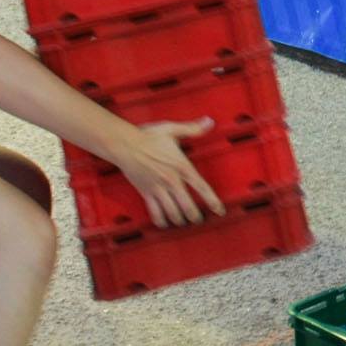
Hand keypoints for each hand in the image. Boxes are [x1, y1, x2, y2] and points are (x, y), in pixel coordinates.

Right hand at [112, 119, 226, 227]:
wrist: (125, 145)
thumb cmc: (149, 136)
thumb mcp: (173, 129)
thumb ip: (193, 128)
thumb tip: (210, 122)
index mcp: (181, 166)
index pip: (201, 187)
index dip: (212, 201)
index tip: (219, 211)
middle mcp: (171, 180)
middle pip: (188, 206)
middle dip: (195, 216)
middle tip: (198, 220)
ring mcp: (158, 188)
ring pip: (172, 212)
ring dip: (179, 220)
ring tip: (183, 222)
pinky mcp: (146, 193)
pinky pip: (155, 212)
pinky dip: (161, 221)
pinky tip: (165, 224)